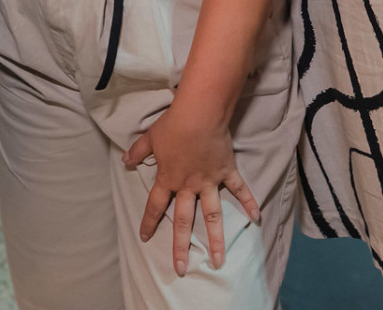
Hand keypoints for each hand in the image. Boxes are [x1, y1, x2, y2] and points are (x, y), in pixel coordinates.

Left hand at [124, 101, 258, 276]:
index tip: (145, 238)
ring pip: (212, 215)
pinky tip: (257, 218)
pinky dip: (249, 202)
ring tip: (218, 261)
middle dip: (181, 246)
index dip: (149, 222)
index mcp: (169, 179)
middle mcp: (189, 186)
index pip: (155, 206)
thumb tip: (125, 160)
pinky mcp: (226, 172)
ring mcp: (209, 181)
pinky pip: (239, 190)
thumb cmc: (173, 125)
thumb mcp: (150, 138)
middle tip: (181, 269)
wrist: (199, 114)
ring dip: (215, 239)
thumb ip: (138, 151)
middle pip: (184, 221)